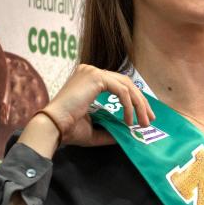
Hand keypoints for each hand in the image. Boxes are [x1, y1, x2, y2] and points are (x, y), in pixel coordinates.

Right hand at [31, 64, 155, 148]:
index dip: (134, 100)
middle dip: (141, 102)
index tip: (144, 116)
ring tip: (143, 122)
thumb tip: (129, 132)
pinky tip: (129, 120)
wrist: (53, 126)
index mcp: (89, 80)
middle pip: (125, 82)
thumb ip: (111, 128)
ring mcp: (93, 72)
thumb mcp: (95, 129)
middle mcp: (91, 71)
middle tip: (149, 119)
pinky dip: (129, 105)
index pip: (118, 84)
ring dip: (138, 105)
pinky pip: (121, 90)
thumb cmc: (69, 129)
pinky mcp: (96, 77)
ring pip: (126, 85)